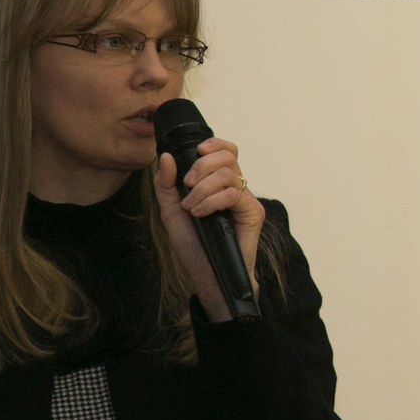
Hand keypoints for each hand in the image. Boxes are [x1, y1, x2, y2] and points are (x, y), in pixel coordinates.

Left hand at [154, 136, 264, 322]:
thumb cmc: (194, 246)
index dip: (214, 143)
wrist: (207, 276)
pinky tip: (200, 214)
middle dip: (202, 165)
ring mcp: (246, 199)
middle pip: (228, 156)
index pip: (226, 150)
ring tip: (191, 207)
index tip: (196, 152)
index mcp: (219, 183)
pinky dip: (212, 201)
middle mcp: (235, 188)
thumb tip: (166, 156)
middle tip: (187, 185)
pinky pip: (233, 194)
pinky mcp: (253, 212)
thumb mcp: (171, 211)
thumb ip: (166, 184)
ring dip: (203, 188)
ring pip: (229, 174)